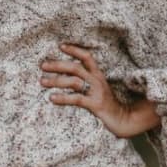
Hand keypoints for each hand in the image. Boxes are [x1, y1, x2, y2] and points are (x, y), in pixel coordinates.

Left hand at [41, 43, 159, 138]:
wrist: (124, 120)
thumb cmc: (108, 105)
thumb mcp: (97, 90)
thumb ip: (86, 82)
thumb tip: (65, 77)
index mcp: (98, 75)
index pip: (87, 57)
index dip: (74, 50)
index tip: (60, 46)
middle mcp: (97, 81)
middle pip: (76, 67)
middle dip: (58, 65)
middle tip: (43, 65)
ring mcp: (97, 92)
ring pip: (74, 81)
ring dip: (56, 80)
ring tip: (43, 81)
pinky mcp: (96, 105)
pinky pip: (77, 99)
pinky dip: (63, 98)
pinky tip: (52, 98)